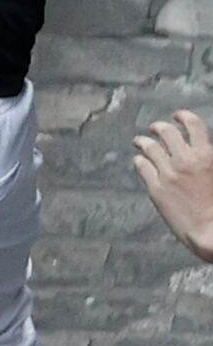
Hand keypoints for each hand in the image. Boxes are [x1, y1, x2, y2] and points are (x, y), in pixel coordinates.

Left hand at [136, 111, 212, 259]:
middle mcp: (185, 160)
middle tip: (154, 127)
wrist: (211, 230)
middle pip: (167, 133)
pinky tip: (138, 160)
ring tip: (139, 141)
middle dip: (159, 127)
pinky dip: (139, 160)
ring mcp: (168, 174)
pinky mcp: (156, 189)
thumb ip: (209, 159)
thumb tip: (205, 150)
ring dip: (143, 141)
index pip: (193, 125)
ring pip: (150, 148)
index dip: (183, 116)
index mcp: (206, 154)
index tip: (178, 116)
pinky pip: (143, 167)